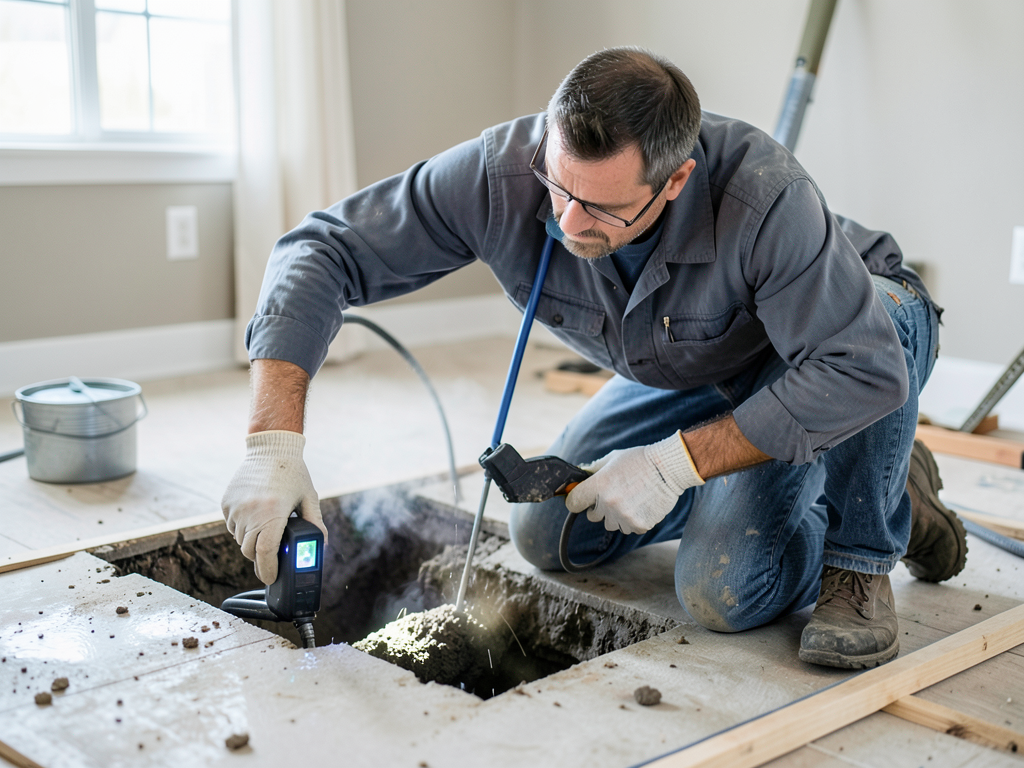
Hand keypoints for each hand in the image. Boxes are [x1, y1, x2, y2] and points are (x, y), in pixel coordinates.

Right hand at [221, 430, 325, 583]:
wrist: (271, 448)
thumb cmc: (293, 473)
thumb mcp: (308, 498)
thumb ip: (315, 524)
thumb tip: (322, 545)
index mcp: (273, 513)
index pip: (265, 554)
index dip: (268, 571)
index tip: (271, 578)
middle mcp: (251, 512)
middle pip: (250, 551)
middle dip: (260, 557)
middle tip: (271, 555)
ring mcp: (236, 508)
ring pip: (240, 539)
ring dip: (251, 541)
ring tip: (266, 527)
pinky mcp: (226, 503)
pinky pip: (232, 525)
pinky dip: (242, 527)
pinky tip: (255, 515)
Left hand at [565, 431, 703, 534]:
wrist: (668, 468)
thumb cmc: (639, 460)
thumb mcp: (612, 459)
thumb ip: (594, 470)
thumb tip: (579, 475)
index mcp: (599, 484)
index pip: (574, 503)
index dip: (576, 501)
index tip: (581, 500)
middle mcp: (608, 503)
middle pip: (592, 516)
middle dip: (599, 507)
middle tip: (615, 495)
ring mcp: (623, 516)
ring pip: (611, 524)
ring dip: (617, 515)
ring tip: (631, 499)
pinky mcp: (638, 524)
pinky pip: (629, 528)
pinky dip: (633, 520)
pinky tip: (642, 505)